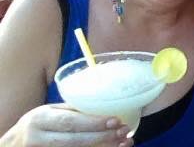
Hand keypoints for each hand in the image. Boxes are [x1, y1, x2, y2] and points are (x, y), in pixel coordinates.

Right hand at [3, 104, 132, 146]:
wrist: (13, 145)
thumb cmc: (37, 124)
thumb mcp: (48, 113)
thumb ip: (71, 112)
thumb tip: (105, 108)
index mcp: (40, 119)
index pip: (70, 122)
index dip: (93, 123)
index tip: (115, 120)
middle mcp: (38, 138)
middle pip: (74, 140)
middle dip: (102, 137)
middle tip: (123, 132)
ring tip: (123, 143)